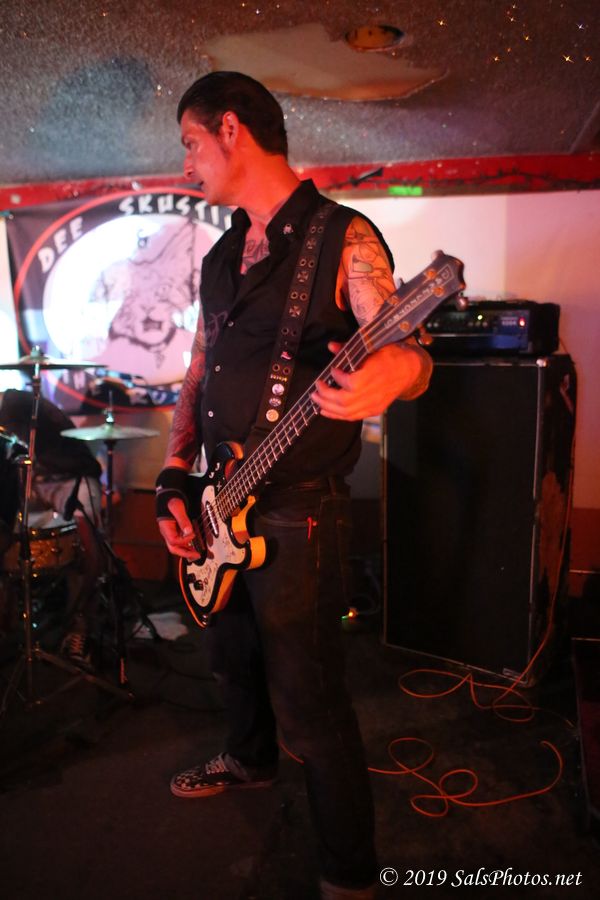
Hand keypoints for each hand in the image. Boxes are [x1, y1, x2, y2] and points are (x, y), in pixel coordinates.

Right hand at [158, 496, 203, 559]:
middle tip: (196, 555)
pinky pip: (180, 542)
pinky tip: (193, 546)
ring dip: (186, 551)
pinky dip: (187, 545)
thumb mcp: (177, 508)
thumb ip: (183, 520)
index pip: (174, 541)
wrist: (169, 496)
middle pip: (173, 548)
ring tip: (196, 553)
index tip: (193, 534)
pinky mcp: (175, 531)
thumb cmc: (171, 500)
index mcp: (165, 527)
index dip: (184, 540)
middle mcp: (167, 532)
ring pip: (177, 547)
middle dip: (185, 553)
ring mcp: (171, 532)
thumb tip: (189, 531)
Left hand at [311, 342, 431, 420]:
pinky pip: (353, 417)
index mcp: (375, 375)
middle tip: (316, 388)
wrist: (410, 369)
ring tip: (317, 400)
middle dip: (326, 396)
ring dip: (328, 407)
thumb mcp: (372, 346)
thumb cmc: (392, 356)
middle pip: (345, 401)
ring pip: (347, 412)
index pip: (351, 382)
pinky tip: (326, 410)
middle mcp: (375, 392)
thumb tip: (331, 346)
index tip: (332, 370)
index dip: (338, 377)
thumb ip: (350, 349)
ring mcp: (374, 404)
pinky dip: (337, 415)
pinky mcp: (374, 410)